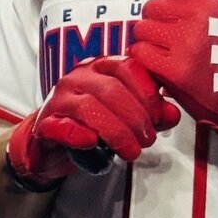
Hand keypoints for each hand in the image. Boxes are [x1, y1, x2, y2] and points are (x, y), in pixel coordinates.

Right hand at [6, 56, 180, 186]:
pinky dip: (79, 135)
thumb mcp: (125, 117)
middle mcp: (78, 76)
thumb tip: (172, 114)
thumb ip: (150, 113)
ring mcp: (60, 98)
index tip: (158, 117)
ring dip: (116, 132)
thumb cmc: (90, 125)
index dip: (147, 93)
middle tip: (146, 140)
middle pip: (112, 89)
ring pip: (90, 107)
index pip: (127, 67)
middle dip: (135, 118)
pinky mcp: (46, 123)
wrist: (50, 145)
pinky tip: (93, 144)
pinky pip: (62, 126)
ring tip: (131, 151)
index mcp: (100, 67)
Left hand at [129, 0, 217, 156]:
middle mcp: (199, 17)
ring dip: (149, 41)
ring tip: (167, 52)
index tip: (178, 19)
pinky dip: (145, 59)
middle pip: (151, 7)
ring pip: (142, 29)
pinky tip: (160, 64)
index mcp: (212, 0)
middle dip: (156, 22)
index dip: (170, 6)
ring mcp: (186, 43)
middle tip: (171, 38)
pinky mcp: (175, 68)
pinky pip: (141, 52)